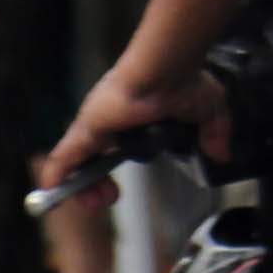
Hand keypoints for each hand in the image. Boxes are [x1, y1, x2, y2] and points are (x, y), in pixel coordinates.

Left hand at [37, 54, 228, 192]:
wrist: (166, 69)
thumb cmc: (184, 81)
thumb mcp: (208, 113)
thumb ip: (214, 135)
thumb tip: (222, 154)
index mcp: (133, 118)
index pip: (113, 151)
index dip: (111, 174)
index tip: (118, 193)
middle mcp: (110, 122)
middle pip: (92, 160)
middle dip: (98, 185)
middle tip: (110, 198)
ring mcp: (95, 125)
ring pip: (76, 163)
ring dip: (80, 188)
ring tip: (93, 203)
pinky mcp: (86, 129)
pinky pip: (63, 158)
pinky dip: (56, 177)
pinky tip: (50, 194)